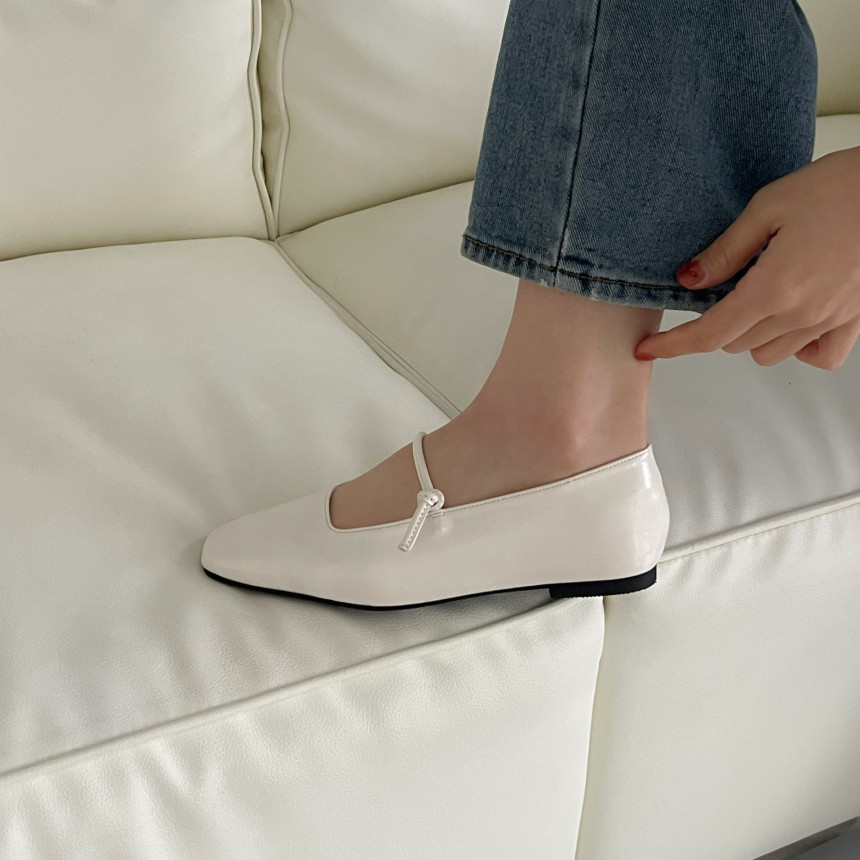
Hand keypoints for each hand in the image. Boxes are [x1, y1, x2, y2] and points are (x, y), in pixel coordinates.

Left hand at [634, 145, 859, 369]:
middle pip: (734, 343)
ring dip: (751, 333)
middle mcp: (801, 314)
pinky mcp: (854, 319)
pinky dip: (798, 347)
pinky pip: (818, 355)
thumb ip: (724, 251)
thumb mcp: (768, 208)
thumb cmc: (840, 187)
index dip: (672, 346)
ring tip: (761, 292)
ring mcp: (830, 321)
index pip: (708, 335)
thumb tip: (689, 280)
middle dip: (716, 323)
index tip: (647, 350)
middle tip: (725, 286)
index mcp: (772, 289)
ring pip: (768, 353)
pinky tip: (793, 319)